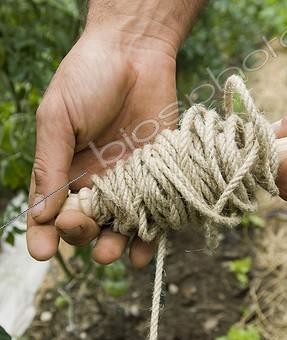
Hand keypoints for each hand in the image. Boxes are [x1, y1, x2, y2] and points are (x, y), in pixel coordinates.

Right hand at [27, 11, 179, 266]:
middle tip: (81, 226)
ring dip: (113, 245)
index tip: (41, 251)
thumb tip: (42, 215)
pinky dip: (149, 239)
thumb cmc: (87, 79)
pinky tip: (142, 253)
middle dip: (80, 234)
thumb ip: (49, 165)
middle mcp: (96, 184)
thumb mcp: (57, 119)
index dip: (44, 234)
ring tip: (109, 251)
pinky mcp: (159, 181)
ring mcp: (129, 186)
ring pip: (119, 229)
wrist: (136, 52)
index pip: (50, 212)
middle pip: (85, 225)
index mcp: (65, 172)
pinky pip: (154, 218)